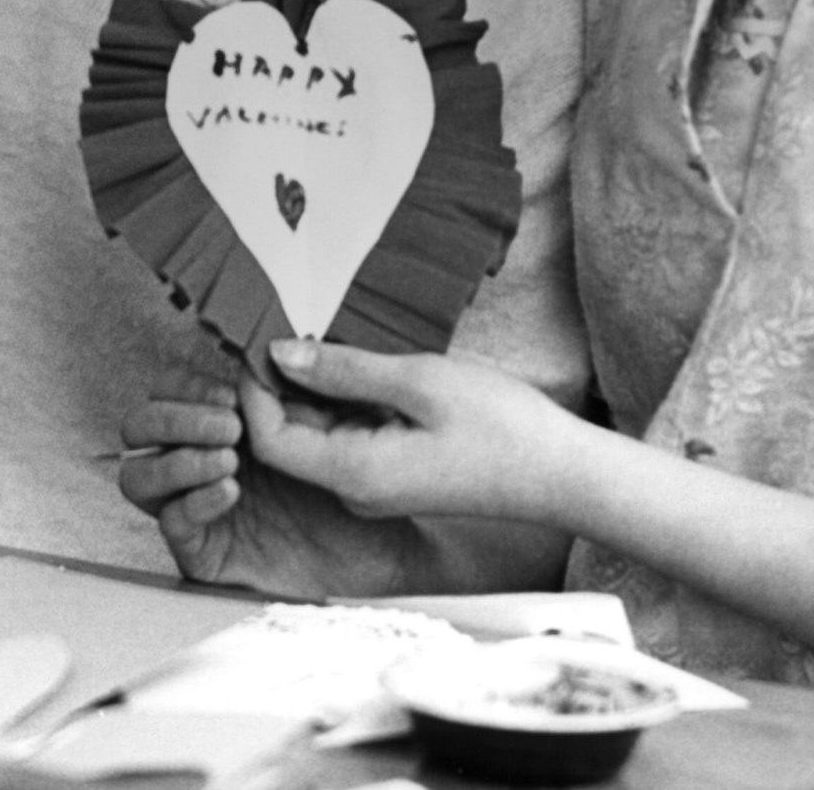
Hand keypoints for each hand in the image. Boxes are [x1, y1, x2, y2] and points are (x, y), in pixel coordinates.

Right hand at [116, 363, 426, 597]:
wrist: (393, 549)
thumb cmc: (369, 483)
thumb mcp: (345, 419)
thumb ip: (306, 381)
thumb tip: (273, 346)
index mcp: (227, 422)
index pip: (168, 392)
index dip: (187, 385)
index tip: (233, 391)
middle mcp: (205, 461)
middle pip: (139, 428)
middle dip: (175, 419)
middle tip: (229, 425)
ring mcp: (201, 508)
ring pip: (139, 475)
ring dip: (176, 460)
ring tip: (229, 460)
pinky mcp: (208, 553)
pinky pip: (171, 525)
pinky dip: (193, 503)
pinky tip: (231, 492)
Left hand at [246, 341, 581, 522]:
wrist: (561, 473)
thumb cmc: (498, 426)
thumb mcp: (418, 381)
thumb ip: (344, 370)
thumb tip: (280, 354)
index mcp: (352, 474)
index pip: (268, 439)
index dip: (252, 390)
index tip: (257, 338)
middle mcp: (355, 490)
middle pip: (289, 438)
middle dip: (280, 384)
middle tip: (285, 323)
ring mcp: (375, 486)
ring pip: (320, 435)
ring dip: (315, 389)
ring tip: (323, 335)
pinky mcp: (396, 476)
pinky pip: (351, 438)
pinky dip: (345, 402)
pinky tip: (360, 364)